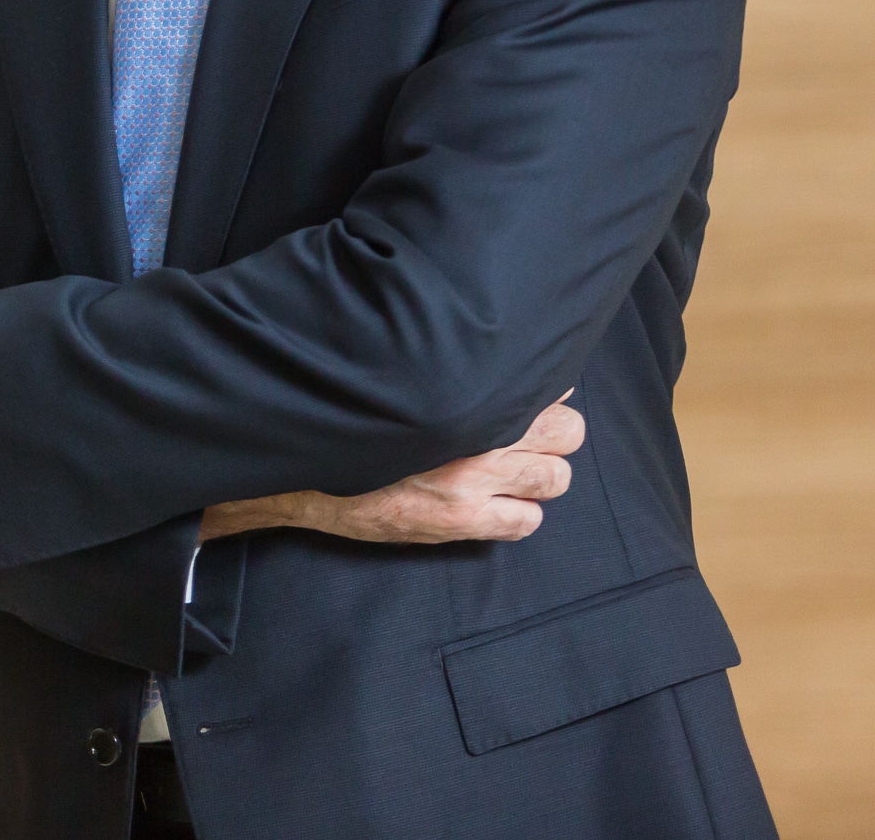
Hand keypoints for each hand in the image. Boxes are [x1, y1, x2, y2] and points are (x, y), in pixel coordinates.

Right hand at [200, 397, 583, 544]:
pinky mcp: (463, 521)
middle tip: (524, 438)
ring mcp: (475, 480)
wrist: (306, 473)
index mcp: (465, 388)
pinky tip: (491, 505)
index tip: (527, 397)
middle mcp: (478, 432)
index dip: (542, 392)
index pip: (545, 384)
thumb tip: (501, 351)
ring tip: (509, 473)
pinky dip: (516, 515)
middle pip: (569, 432)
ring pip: (556, 479)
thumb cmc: (355, 417)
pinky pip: (527, 522)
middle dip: (552, 434)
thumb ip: (454, 367)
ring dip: (539, 476)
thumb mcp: (400, 376)